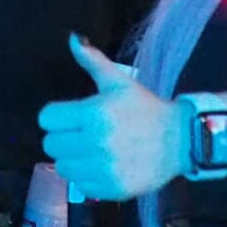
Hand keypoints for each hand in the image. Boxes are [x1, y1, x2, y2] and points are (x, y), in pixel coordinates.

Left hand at [39, 37, 188, 200]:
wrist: (180, 140)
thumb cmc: (144, 108)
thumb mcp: (119, 81)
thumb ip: (92, 60)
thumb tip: (72, 38)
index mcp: (94, 113)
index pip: (47, 118)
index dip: (56, 117)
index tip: (70, 118)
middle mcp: (96, 142)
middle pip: (50, 144)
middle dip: (63, 138)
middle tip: (81, 135)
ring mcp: (104, 168)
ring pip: (62, 167)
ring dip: (73, 159)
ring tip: (91, 151)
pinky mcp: (111, 188)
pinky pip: (80, 185)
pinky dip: (87, 177)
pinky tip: (103, 165)